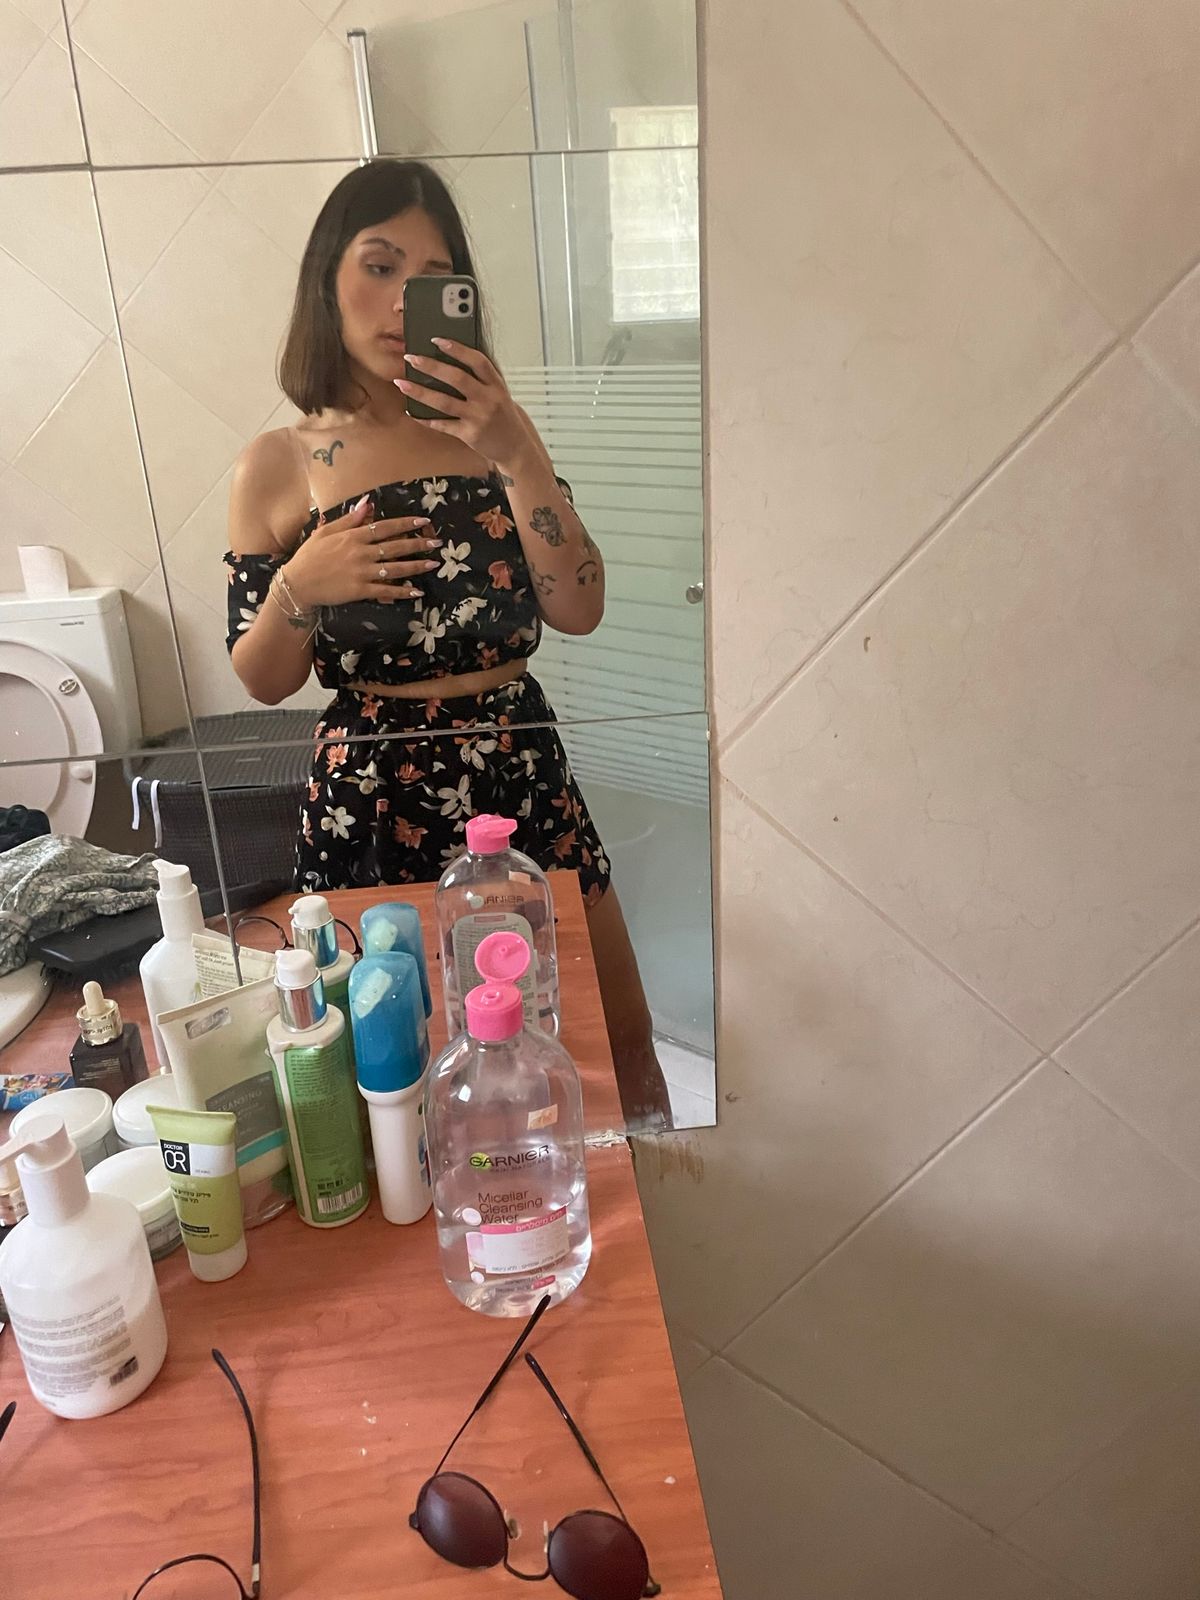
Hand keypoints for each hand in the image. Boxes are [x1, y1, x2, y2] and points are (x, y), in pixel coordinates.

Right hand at [283, 495, 441, 608]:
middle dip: (418, 544)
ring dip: (416, 566)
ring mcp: (361, 572)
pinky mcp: (360, 590)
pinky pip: (386, 590)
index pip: (384, 527)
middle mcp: (360, 552)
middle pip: (394, 546)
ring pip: (394, 568)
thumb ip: (349, 519)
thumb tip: (368, 504)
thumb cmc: (310, 556)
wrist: (297, 584)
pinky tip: (417, 591)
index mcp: (352, 536)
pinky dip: (402, 591)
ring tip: (433, 564)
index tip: (422, 520)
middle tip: (436, 543)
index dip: (405, 523)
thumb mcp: (325, 532)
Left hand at [395, 340, 533, 471]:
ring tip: (401, 383)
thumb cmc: (503, 416)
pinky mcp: (470, 435)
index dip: (457, 349)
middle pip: (457, 378)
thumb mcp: (499, 393)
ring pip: (444, 402)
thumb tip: (451, 359)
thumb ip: (481, 378)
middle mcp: (488, 400)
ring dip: (420, 392)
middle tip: (411, 358)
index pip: (477, 361)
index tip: (437, 340)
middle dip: (431, 366)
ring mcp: (478, 418)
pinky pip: (443, 425)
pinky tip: (412, 412)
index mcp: (496, 385)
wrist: (515, 446)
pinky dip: (426, 419)